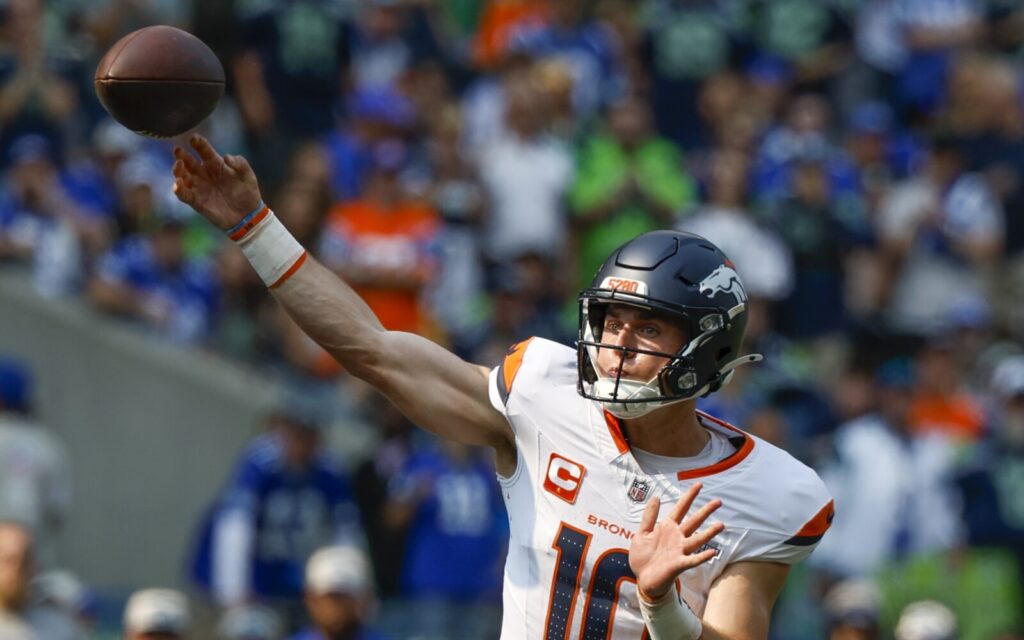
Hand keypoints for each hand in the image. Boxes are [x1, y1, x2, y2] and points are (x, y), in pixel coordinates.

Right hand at [172, 135, 262, 230]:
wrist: (248, 216)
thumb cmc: (248, 194)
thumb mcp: (248, 176)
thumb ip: (240, 163)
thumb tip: (226, 157)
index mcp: (216, 164)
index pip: (204, 150)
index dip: (198, 143)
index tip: (194, 139)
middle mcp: (204, 174)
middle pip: (188, 161)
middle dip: (182, 155)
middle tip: (178, 151)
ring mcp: (199, 187)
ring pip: (182, 175)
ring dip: (177, 170)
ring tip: (179, 165)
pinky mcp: (196, 201)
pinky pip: (183, 194)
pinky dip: (178, 189)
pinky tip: (178, 184)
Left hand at [629, 482, 724, 600]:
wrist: (643, 579)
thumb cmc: (643, 557)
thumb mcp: (642, 533)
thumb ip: (649, 516)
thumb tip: (657, 497)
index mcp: (668, 528)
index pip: (681, 508)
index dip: (690, 496)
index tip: (699, 484)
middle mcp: (677, 537)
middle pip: (694, 521)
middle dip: (705, 511)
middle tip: (719, 501)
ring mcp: (679, 551)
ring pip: (697, 539)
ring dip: (709, 533)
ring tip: (721, 524)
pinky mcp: (678, 564)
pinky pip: (692, 560)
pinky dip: (702, 557)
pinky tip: (712, 552)